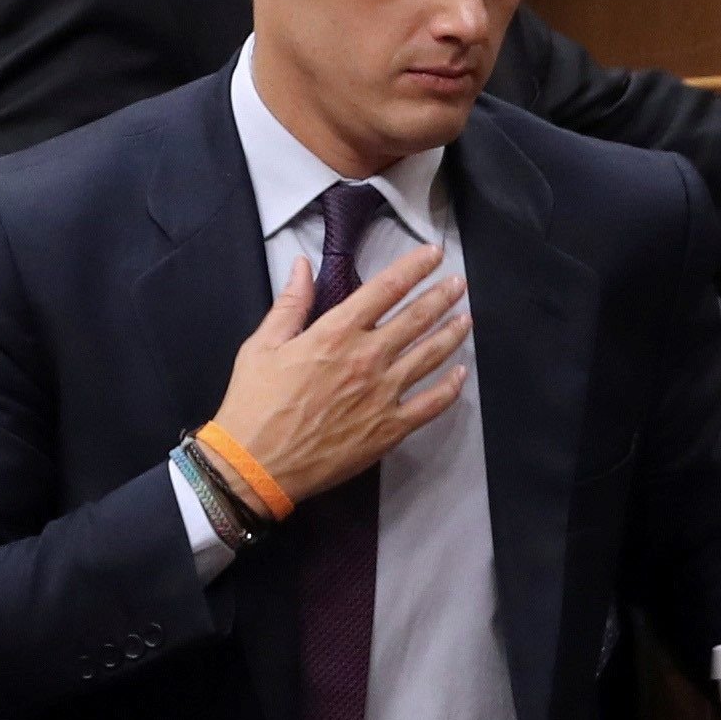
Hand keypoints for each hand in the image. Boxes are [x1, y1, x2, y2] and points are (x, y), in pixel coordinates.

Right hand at [208, 243, 469, 502]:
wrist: (257, 466)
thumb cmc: (254, 403)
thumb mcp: (262, 345)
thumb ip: (290, 303)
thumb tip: (303, 265)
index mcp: (336, 333)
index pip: (386, 288)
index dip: (415, 267)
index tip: (434, 254)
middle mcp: (367, 358)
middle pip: (417, 318)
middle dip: (441, 296)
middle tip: (459, 284)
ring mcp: (384, 394)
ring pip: (430, 356)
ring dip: (452, 334)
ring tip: (466, 319)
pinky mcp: (390, 429)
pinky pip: (431, 404)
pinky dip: (450, 388)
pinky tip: (459, 375)